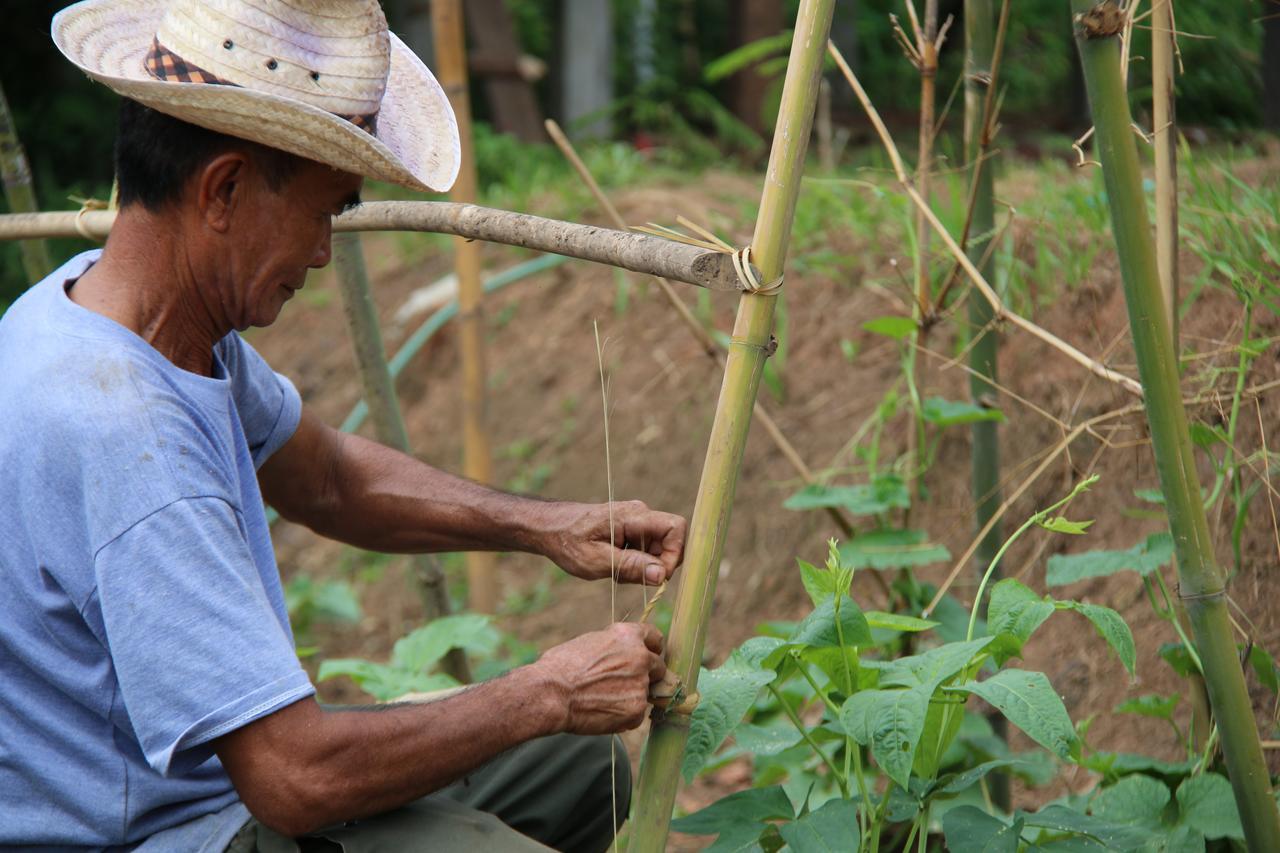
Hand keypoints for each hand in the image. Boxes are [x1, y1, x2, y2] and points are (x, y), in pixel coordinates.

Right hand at [533, 623, 666, 734]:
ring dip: (630, 697)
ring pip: (644, 693)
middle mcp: (640, 657)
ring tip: (602, 700)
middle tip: (625, 684)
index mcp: (628, 636)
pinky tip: (601, 713)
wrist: (551, 693)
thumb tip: (620, 655)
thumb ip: (613, 647)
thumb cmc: (560, 667)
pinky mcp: (637, 710)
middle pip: (658, 667)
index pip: (654, 637)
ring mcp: (641, 685)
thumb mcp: (590, 643)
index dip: (652, 648)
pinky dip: (622, 716)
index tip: (651, 655)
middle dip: (647, 675)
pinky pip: (635, 714)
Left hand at [540, 500, 686, 584]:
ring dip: (644, 566)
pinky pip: (646, 549)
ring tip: (616, 571)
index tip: (657, 576)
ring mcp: (636, 521)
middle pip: (669, 541)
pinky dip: (635, 562)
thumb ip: (631, 567)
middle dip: (657, 565)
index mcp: (633, 516)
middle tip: (629, 577)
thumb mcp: (596, 561)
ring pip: (658, 548)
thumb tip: (662, 574)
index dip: (674, 553)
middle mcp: (639, 514)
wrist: (548, 528)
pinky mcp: (631, 530)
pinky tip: (613, 565)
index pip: (676, 528)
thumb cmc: (567, 542)